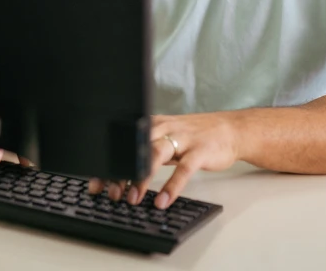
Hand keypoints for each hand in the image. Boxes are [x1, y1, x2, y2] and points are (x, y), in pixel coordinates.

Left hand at [89, 112, 242, 209]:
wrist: (229, 129)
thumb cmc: (193, 137)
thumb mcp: (166, 138)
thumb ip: (145, 152)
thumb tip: (119, 176)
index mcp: (151, 125)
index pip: (124, 144)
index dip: (108, 165)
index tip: (96, 185)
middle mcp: (164, 129)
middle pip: (135, 149)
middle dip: (121, 173)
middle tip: (111, 195)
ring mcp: (182, 139)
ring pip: (156, 156)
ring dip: (142, 178)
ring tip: (132, 199)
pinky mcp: (200, 151)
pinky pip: (184, 170)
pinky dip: (172, 186)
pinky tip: (163, 200)